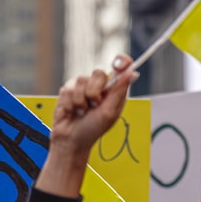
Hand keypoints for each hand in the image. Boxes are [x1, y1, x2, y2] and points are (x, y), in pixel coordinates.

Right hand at [38, 55, 135, 196]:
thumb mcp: (109, 112)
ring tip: (82, 112)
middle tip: (94, 105)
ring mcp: (83, 87)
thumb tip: (132, 73)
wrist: (71, 139)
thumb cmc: (92, 129)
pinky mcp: (68, 90)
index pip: (120, 69)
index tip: (120, 63)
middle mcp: (100, 87)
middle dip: (95, 91)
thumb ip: (118, 91)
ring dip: (81, 100)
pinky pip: (68, 88)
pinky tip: (72, 111)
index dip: (121, 62)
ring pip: (81, 80)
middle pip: (98, 73)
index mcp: (114, 92)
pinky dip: (71, 103)